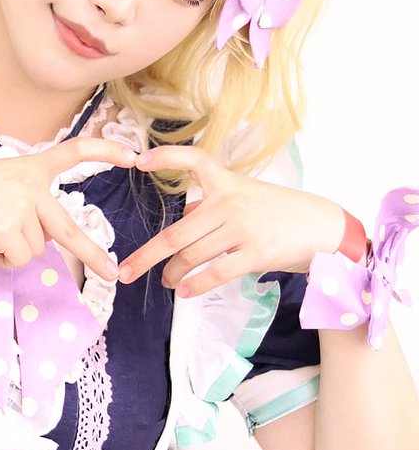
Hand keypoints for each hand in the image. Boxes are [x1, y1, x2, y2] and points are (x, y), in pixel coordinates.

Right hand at [0, 138, 137, 280]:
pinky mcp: (10, 229)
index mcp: (30, 169)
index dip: (103, 152)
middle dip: (92, 254)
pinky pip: (18, 260)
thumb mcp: (0, 185)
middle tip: (112, 273)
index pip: (72, 152)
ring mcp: (22, 208)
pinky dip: (1, 261)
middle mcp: (31, 186)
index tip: (131, 156)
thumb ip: (28, 205)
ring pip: (35, 249)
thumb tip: (46, 240)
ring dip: (12, 251)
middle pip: (69, 228)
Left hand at [117, 145, 345, 294]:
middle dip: (147, 256)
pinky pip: (215, 272)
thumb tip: (183, 229)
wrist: (323, 228)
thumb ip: (212, 210)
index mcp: (227, 183)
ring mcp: (242, 227)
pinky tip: (184, 291)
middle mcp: (230, 202)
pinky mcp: (256, 252)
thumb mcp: (246, 199)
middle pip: (176, 232)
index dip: (166, 158)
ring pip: (192, 255)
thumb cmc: (280, 214)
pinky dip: (196, 284)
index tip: (139, 161)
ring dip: (173, 273)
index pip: (194, 160)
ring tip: (167, 282)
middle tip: (126, 272)